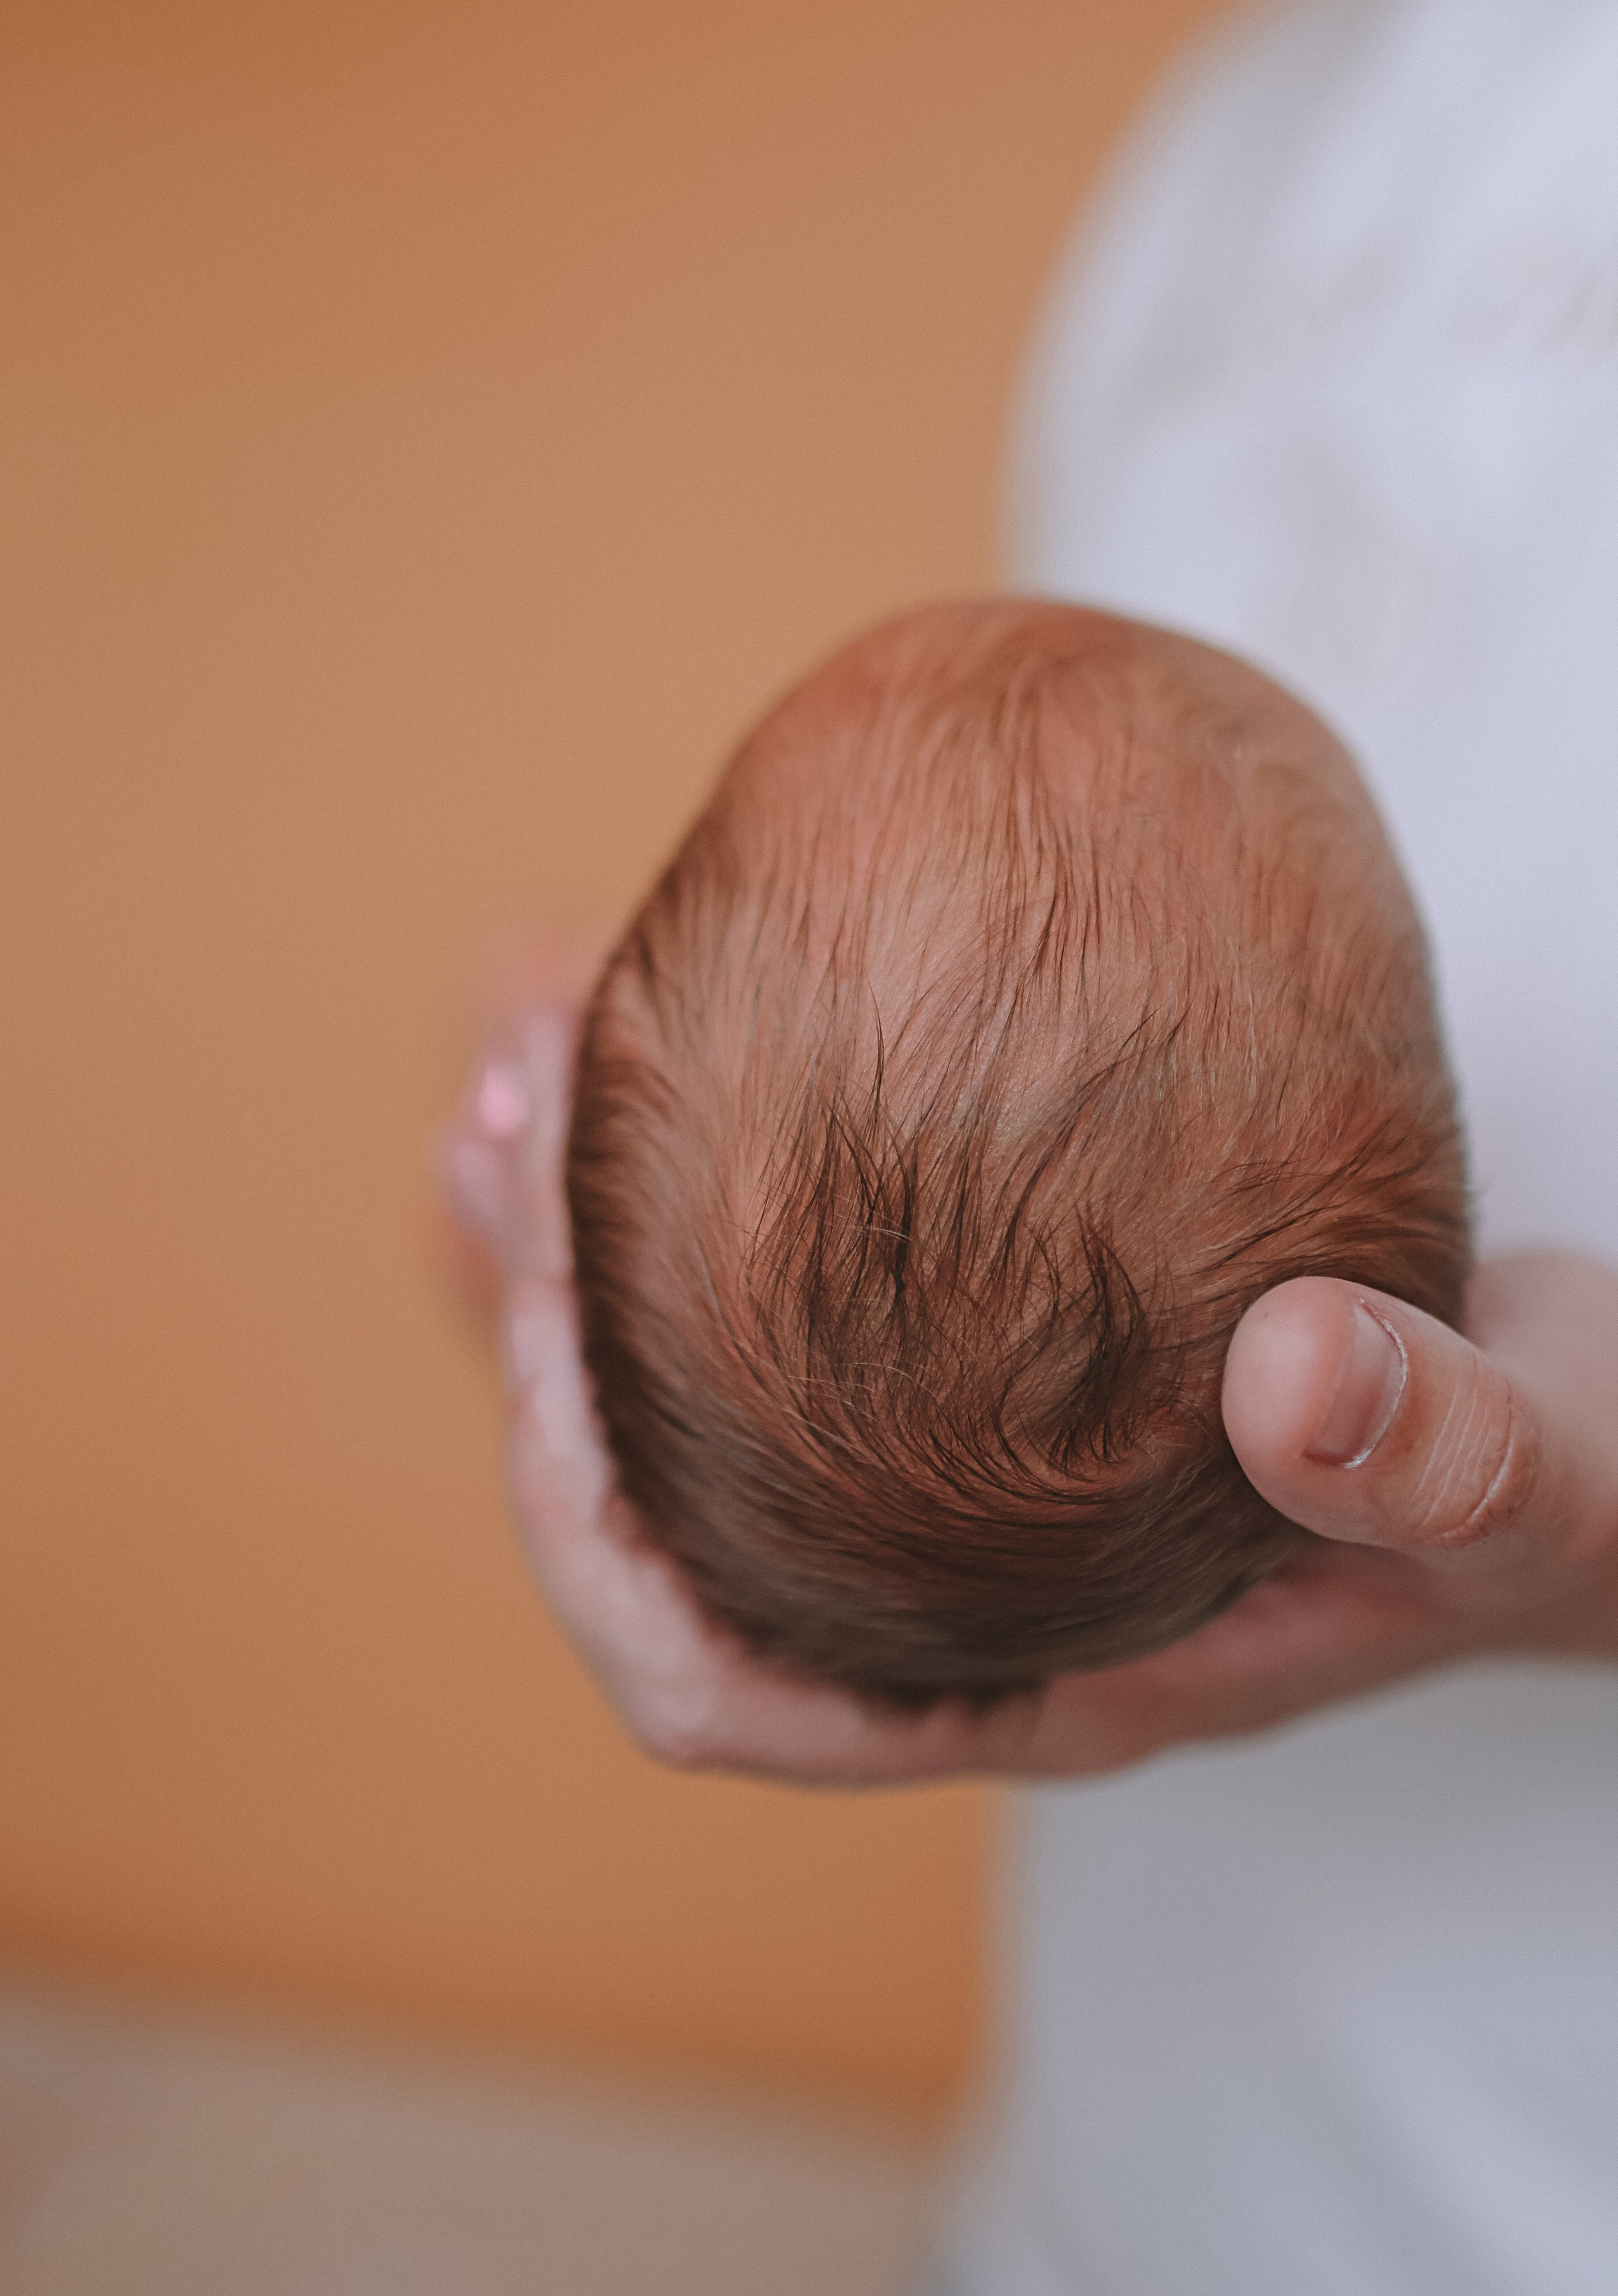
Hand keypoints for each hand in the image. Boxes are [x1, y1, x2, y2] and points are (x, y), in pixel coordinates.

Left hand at [443, 1001, 1617, 1782]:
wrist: (1596, 1439)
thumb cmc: (1559, 1497)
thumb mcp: (1530, 1481)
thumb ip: (1433, 1456)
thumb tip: (1297, 1381)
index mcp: (1031, 1674)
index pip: (724, 1690)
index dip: (592, 1556)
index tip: (551, 1354)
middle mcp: (963, 1585)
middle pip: (662, 1513)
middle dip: (550, 1343)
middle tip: (498, 1124)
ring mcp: (971, 1475)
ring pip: (714, 1389)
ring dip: (610, 1238)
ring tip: (540, 1050)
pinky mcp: (1005, 1362)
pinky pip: (813, 1287)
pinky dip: (735, 1178)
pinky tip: (715, 1033)